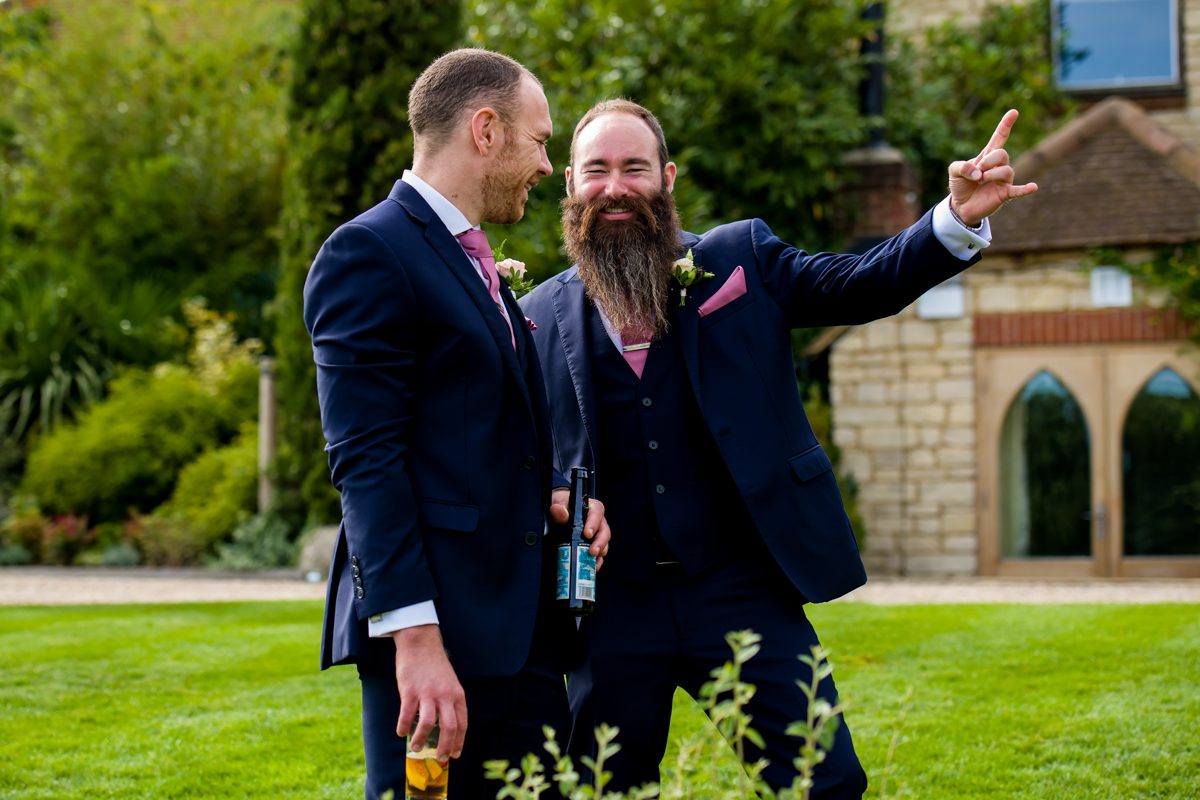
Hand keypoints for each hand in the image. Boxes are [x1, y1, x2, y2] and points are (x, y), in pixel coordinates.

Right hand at [392, 624, 466, 763]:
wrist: (421, 643)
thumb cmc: (434, 665)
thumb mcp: (450, 683)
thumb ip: (450, 702)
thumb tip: (446, 726)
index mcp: (457, 694)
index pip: (462, 723)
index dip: (459, 742)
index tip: (455, 754)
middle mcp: (445, 696)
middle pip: (449, 728)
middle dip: (445, 748)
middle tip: (439, 759)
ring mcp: (427, 694)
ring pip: (428, 725)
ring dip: (421, 741)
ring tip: (415, 748)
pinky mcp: (410, 691)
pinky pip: (407, 715)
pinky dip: (404, 727)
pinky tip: (401, 732)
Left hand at [550, 489, 610, 567]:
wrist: (559, 514)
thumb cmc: (563, 505)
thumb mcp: (560, 503)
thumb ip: (560, 508)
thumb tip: (559, 511)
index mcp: (592, 508)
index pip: (597, 513)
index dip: (594, 524)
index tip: (587, 534)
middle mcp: (598, 522)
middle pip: (604, 532)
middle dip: (600, 543)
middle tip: (592, 552)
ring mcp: (597, 536)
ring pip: (604, 545)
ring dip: (599, 554)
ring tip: (592, 563)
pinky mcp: (593, 547)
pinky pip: (598, 556)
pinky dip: (595, 563)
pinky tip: (591, 568)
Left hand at [947, 108, 1038, 226]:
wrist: (961, 206)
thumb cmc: (961, 185)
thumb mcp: (953, 171)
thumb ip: (960, 166)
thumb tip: (977, 173)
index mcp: (987, 156)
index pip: (999, 137)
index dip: (1006, 125)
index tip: (1013, 112)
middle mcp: (998, 166)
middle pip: (1002, 154)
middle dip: (988, 161)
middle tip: (977, 172)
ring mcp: (1003, 180)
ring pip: (1007, 170)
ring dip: (991, 175)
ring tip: (981, 181)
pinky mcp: (1004, 194)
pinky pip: (1017, 190)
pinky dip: (1025, 189)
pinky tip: (1033, 187)